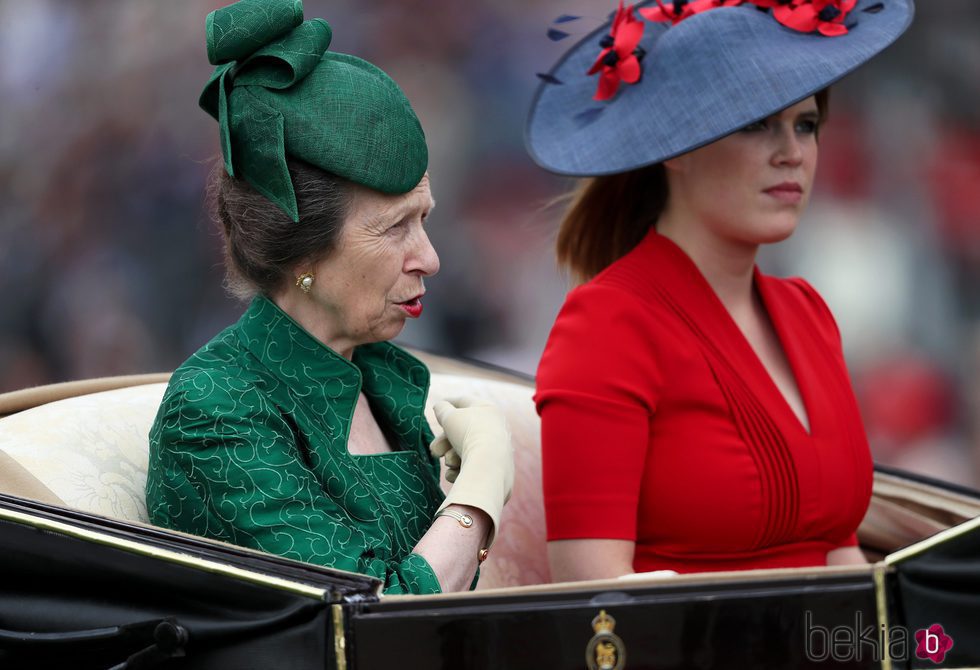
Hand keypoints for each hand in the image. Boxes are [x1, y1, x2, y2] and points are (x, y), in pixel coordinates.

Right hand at [429, 397, 513, 545]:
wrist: (488, 467)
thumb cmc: (468, 434)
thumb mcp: (450, 416)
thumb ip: (442, 409)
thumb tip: (440, 407)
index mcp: (488, 409)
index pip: (465, 402)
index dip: (448, 404)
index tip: (437, 408)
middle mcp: (495, 428)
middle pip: (462, 431)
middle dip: (444, 441)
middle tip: (435, 451)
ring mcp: (496, 450)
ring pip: (464, 451)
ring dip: (451, 456)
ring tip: (449, 462)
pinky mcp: (494, 471)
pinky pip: (471, 467)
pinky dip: (460, 470)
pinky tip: (454, 473)